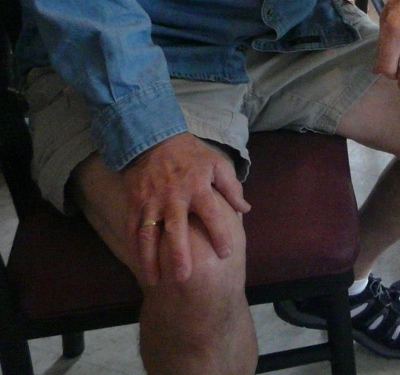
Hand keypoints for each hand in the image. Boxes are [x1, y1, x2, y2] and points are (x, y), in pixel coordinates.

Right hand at [124, 132, 249, 286]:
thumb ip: (231, 187)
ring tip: (154, 280)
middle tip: (185, 277)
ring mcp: (151, 201)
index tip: (226, 253)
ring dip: (150, 258)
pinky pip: (132, 227)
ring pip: (148, 234)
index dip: (219, 233)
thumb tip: (246, 209)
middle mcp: (173, 197)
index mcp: (197, 187)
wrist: (155, 139)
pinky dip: (133, 247)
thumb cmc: (191, 155)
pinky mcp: (135, 202)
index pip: (211, 214)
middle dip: (179, 254)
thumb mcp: (217, 164)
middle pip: (176, 229)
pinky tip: (138, 264)